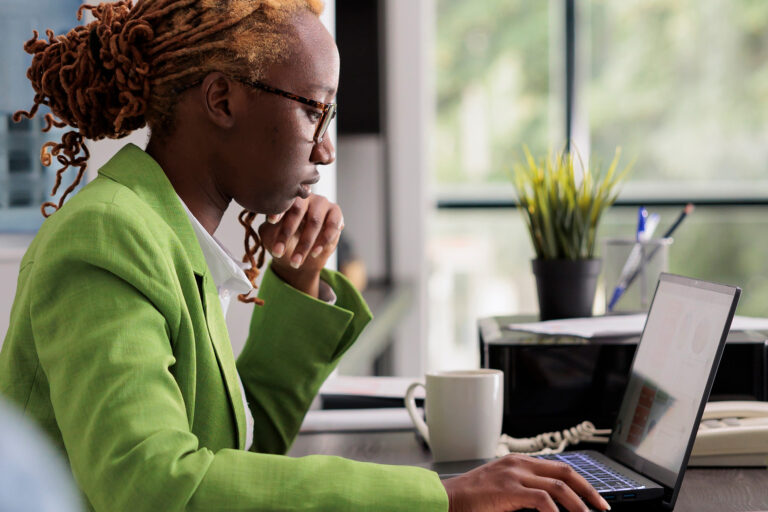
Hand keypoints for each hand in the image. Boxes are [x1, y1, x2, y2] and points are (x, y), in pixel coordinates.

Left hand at [258, 194, 343, 297]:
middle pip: (297, 210)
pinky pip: (332, 225)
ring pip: (314, 221)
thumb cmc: (285, 243)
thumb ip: (271, 227)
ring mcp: (322, 203)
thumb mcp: (271, 237)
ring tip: (296, 261)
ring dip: (305, 243)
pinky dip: (323, 240)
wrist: (302, 259)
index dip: (278, 211)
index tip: (271, 222)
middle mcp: (305, 197)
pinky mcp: (336, 213)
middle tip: (278, 253)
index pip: (282, 202)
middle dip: (287, 232)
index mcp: (288, 198)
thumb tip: (272, 221)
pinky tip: (314, 252)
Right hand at [441, 454, 609, 511]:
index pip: (558, 467)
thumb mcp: (501, 488)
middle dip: (588, 491)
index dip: (581, 483)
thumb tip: (549, 506)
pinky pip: (542, 499)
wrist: (446, 499)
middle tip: (603, 508)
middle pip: (565, 472)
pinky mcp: (508, 489)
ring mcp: (514, 474)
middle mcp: (519, 463)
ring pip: (559, 485)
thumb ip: (523, 491)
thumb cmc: (470, 499)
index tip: (594, 500)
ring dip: (579, 504)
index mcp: (518, 462)